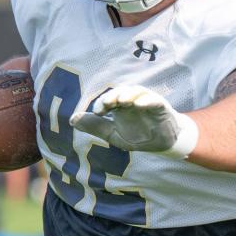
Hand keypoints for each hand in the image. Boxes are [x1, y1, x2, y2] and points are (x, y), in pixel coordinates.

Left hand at [70, 83, 198, 157]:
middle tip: (107, 103)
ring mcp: (146, 102)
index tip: (97, 112)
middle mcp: (132, 101)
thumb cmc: (139, 136)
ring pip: (137, 92)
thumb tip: (72, 119)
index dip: (102, 104)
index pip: (109, 100)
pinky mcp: (160, 106)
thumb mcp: (114, 135)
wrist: (163, 143)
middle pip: (121, 92)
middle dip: (114, 96)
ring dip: (129, 94)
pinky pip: (154, 100)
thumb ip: (95, 127)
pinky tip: (139, 104)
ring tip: (122, 100)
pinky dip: (147, 100)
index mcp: (119, 107)